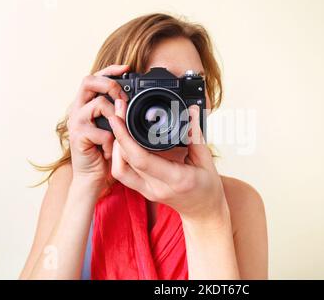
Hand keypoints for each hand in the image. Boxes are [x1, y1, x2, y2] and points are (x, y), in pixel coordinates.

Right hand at [67, 65, 128, 193]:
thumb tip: (131, 100)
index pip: (94, 78)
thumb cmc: (104, 152)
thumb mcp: (113, 128)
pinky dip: (112, 141)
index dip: (110, 70)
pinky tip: (110, 150)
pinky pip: (103, 131)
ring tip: (119, 132)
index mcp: (85, 105)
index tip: (127, 68)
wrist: (92, 178)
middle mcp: (77, 110)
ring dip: (116, 116)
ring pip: (99, 104)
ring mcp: (76, 122)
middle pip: (88, 81)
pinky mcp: (78, 137)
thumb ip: (118, 113)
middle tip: (124, 97)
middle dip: (110, 84)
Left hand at [108, 99, 228, 223]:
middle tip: (118, 112)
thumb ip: (196, 135)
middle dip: (117, 135)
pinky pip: (124, 174)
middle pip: (125, 162)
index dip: (125, 138)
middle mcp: (157, 187)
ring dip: (115, 147)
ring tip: (119, 126)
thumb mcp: (207, 161)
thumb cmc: (208, 188)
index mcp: (176, 179)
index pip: (142, 159)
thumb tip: (192, 110)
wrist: (203, 212)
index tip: (119, 118)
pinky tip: (123, 142)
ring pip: (119, 170)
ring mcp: (148, 191)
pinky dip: (119, 157)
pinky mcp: (143, 191)